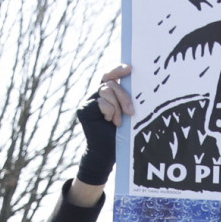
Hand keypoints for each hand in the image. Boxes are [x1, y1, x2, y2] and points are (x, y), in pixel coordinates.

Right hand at [75, 65, 132, 186]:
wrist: (106, 153)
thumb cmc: (120, 134)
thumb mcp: (126, 113)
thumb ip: (126, 98)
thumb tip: (136, 83)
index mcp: (107, 94)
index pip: (110, 75)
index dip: (118, 69)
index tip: (130, 68)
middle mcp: (95, 95)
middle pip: (110, 83)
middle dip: (123, 96)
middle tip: (131, 112)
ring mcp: (88, 101)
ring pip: (105, 90)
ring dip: (117, 106)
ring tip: (118, 122)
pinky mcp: (84, 109)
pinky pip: (100, 102)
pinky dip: (109, 111)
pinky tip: (109, 122)